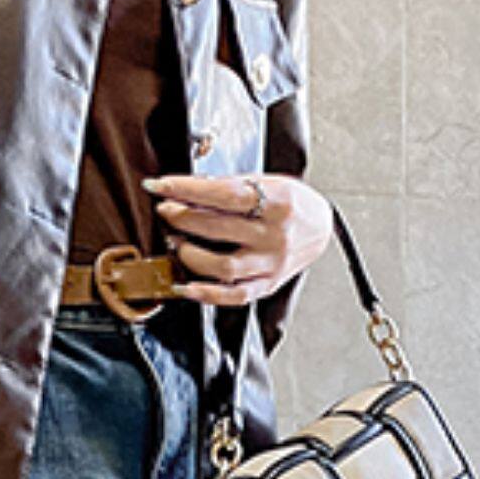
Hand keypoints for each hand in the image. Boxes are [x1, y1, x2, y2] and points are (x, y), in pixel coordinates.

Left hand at [142, 170, 331, 309]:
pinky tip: (185, 287)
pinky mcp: (268, 285)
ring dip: (190, 254)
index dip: (186, 189)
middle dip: (182, 218)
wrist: (320, 227)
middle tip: (166, 210)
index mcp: (278, 202)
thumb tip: (185, 192)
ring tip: (176, 242)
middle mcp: (275, 235)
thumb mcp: (267, 182)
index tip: (159, 186)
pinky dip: (206, 294)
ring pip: (223, 266)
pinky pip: (234, 296)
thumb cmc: (291, 202)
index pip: (223, 195)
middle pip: (218, 229)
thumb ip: (230, 188)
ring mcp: (272, 264)